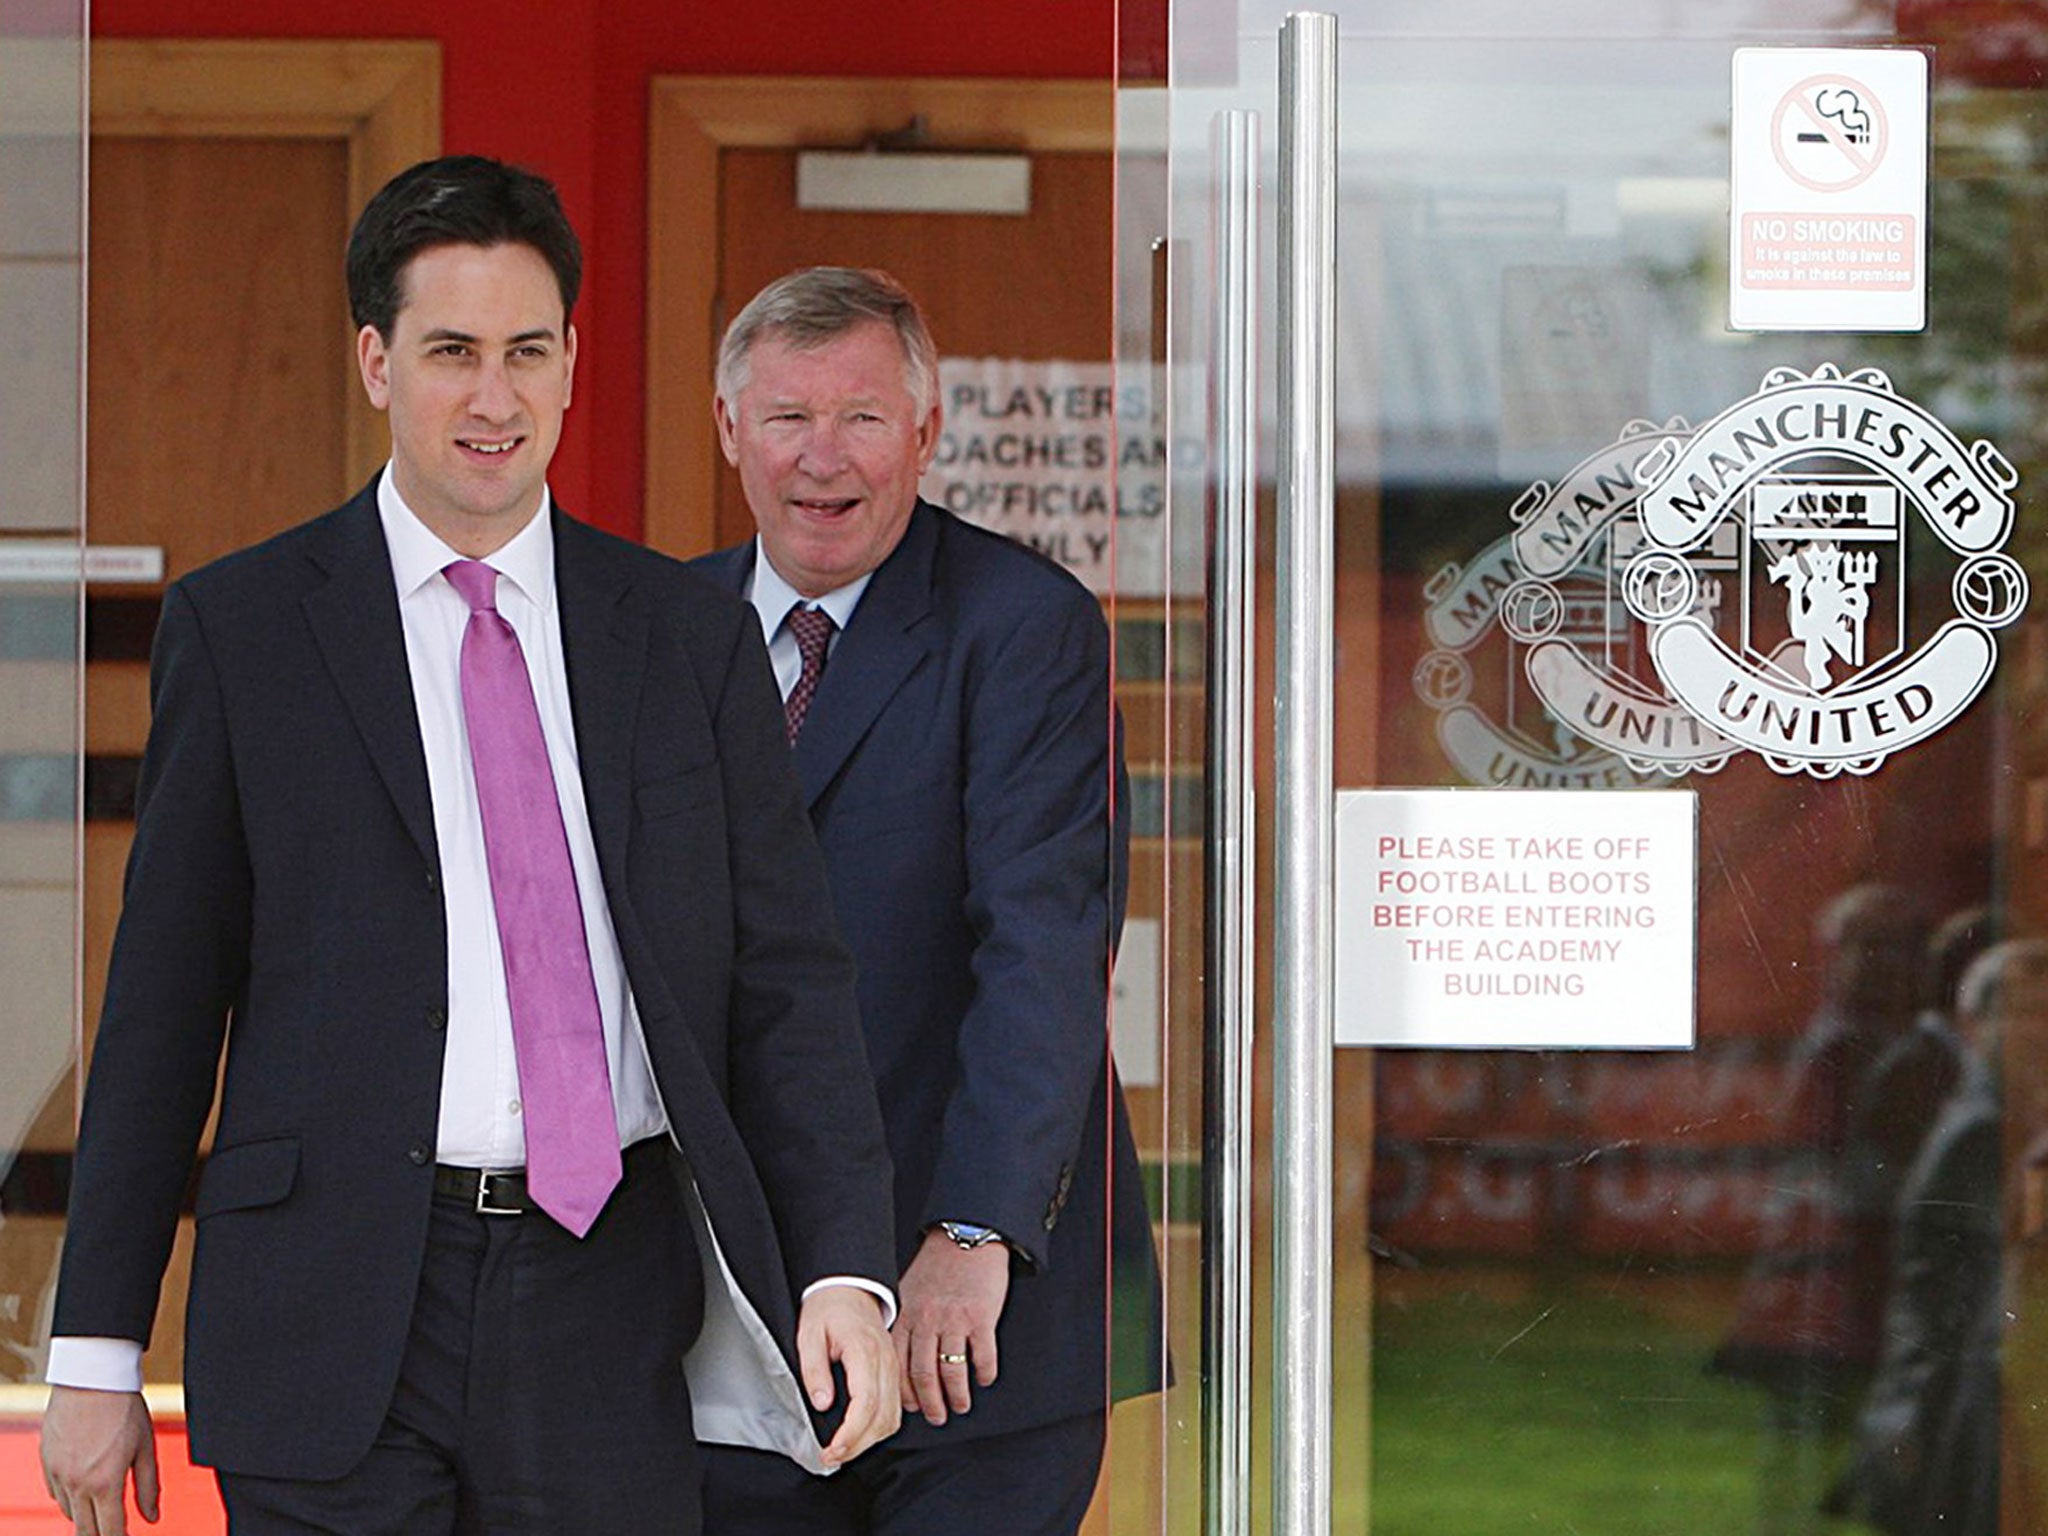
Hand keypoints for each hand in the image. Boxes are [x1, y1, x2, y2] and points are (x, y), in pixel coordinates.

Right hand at [40, 1386, 158, 1534]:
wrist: (92, 1378)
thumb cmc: (123, 1407)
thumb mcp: (146, 1446)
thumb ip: (148, 1486)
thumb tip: (152, 1517)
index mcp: (105, 1483)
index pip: (110, 1531)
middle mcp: (77, 1484)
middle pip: (84, 1530)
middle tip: (112, 1533)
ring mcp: (58, 1474)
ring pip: (69, 1512)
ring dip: (85, 1516)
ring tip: (101, 1511)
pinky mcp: (46, 1462)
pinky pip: (55, 1493)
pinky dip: (69, 1498)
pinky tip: (82, 1490)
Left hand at [797, 1285, 899, 1465]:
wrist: (849, 1289)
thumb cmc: (829, 1309)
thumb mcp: (809, 1334)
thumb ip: (814, 1369)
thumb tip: (822, 1403)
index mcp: (865, 1350)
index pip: (866, 1402)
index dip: (851, 1433)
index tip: (832, 1450)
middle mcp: (885, 1361)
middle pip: (882, 1417)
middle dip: (857, 1445)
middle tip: (831, 1457)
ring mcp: (893, 1368)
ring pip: (892, 1418)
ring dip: (869, 1441)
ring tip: (842, 1450)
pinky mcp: (893, 1373)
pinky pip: (894, 1410)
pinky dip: (879, 1429)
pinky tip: (860, 1435)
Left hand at [894, 1229, 1008, 1426]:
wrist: (968, 1235)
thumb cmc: (940, 1263)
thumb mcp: (910, 1288)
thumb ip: (905, 1319)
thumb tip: (901, 1352)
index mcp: (908, 1314)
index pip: (899, 1363)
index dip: (904, 1391)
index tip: (910, 1407)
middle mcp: (928, 1320)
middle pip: (924, 1374)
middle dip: (930, 1403)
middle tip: (937, 1417)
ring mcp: (955, 1319)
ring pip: (952, 1370)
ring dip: (957, 1395)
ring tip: (962, 1406)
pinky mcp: (981, 1316)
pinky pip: (982, 1355)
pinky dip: (984, 1373)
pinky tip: (985, 1379)